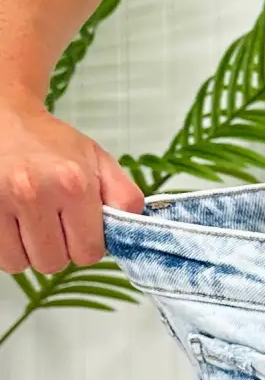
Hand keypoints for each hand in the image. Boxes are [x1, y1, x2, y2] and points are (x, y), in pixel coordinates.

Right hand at [0, 88, 144, 274]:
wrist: (5, 116)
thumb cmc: (52, 144)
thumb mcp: (99, 161)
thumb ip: (125, 196)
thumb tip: (136, 230)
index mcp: (73, 184)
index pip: (88, 253)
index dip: (86, 245)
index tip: (79, 227)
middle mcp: (35, 192)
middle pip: (54, 263)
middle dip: (58, 249)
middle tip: (52, 221)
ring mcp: (2, 199)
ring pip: (24, 264)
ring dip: (30, 250)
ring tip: (31, 221)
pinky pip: (2, 257)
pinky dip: (10, 248)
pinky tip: (15, 224)